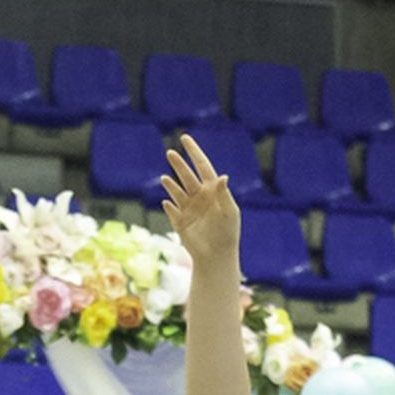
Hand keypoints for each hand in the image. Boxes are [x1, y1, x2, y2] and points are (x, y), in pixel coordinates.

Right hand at [160, 133, 240, 271]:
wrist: (218, 257)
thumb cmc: (228, 233)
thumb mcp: (229, 212)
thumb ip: (224, 194)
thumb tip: (222, 176)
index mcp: (213, 191)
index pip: (202, 166)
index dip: (194, 152)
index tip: (184, 138)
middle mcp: (199, 197)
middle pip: (187, 176)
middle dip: (179, 165)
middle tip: (170, 153)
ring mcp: (188, 209)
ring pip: (177, 191)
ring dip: (171, 184)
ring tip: (165, 178)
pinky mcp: (180, 222)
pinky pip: (172, 210)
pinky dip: (169, 206)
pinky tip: (167, 202)